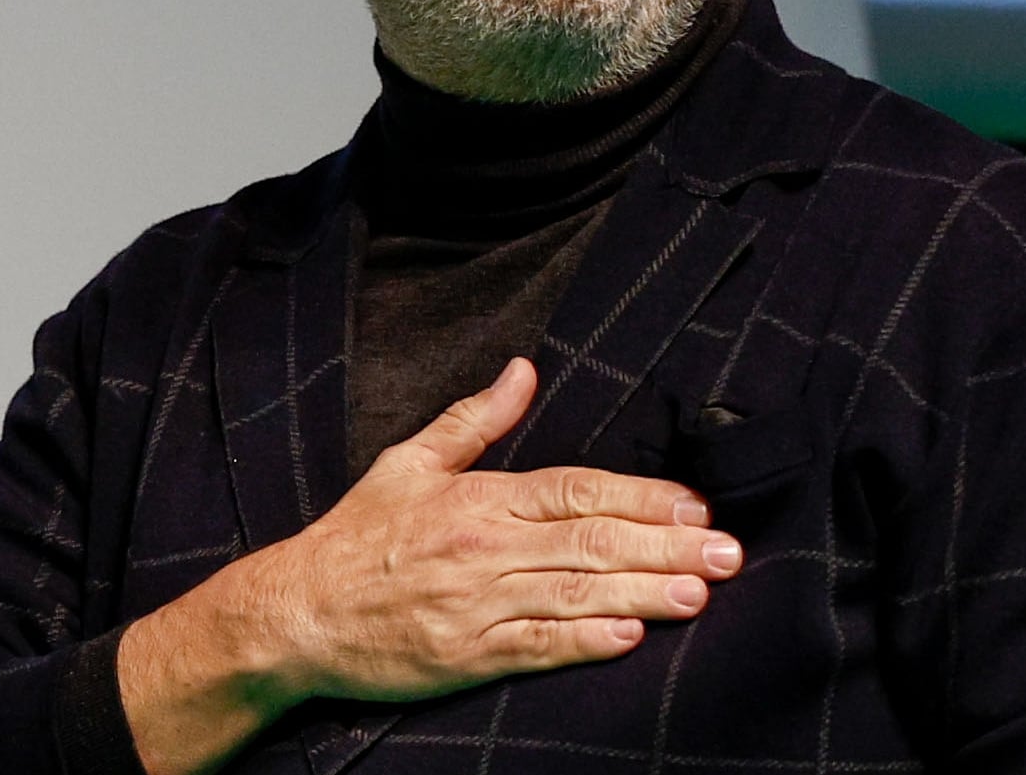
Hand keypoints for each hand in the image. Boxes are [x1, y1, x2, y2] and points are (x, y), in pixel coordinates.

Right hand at [118, 357, 740, 772]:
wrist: (296, 612)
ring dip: (644, 593)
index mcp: (478, 497)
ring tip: (700, 593)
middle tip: (728, 553)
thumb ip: (474, 419)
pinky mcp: (467, 657)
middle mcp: (484, 548)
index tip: (695, 506)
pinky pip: (536, 646)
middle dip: (667, 547)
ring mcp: (477, 605)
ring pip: (576, 595)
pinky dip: (584, 641)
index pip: (576, 490)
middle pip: (591, 542)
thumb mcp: (409, 462)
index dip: (641, 497)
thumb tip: (523, 369)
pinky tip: (630, 637)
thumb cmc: (357, 536)